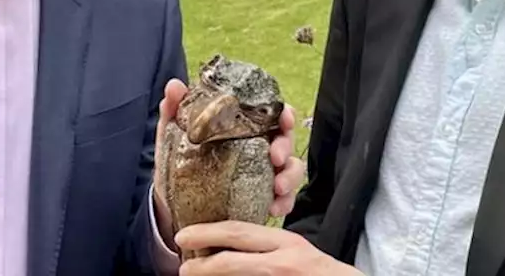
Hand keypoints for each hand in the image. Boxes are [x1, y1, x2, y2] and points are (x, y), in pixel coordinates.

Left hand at [152, 79, 306, 241]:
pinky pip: (283, 200)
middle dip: (286, 147)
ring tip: (278, 188)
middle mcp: (258, 148)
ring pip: (291, 170)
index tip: (285, 119)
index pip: (272, 115)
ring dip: (290, 177)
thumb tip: (174, 86)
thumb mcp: (173, 135)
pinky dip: (284, 204)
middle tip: (276, 157)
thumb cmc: (177, 161)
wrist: (171, 203)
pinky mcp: (260, 199)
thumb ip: (174, 109)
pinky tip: (273, 208)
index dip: (285, 114)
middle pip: (286, 141)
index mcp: (243, 128)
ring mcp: (262, 174)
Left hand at [175, 222, 360, 274]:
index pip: (240, 232)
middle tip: (181, 266)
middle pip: (232, 261)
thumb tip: (231, 245)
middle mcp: (281, 263)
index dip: (208, 233)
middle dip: (202, 263)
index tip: (184, 235)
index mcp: (286, 243)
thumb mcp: (296, 250)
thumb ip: (269, 246)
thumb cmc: (322, 272)